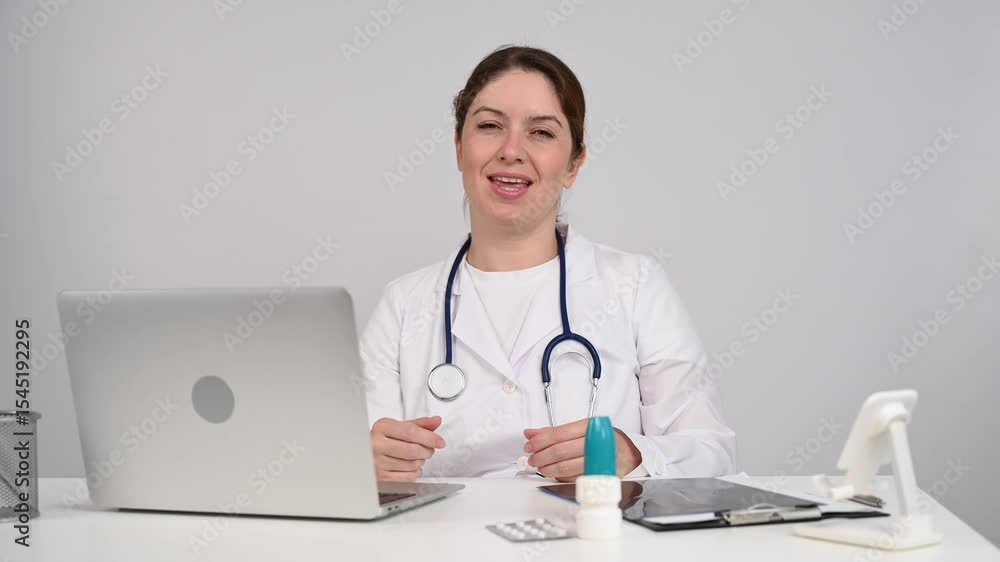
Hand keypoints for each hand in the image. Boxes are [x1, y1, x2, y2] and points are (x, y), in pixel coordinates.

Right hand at [371, 416, 445, 481]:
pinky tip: (410, 466)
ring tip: (417, 456)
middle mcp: (377, 445)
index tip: (439, 441)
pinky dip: (415, 472)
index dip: (430, 437)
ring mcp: (378, 463)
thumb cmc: (382, 439)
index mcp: (382, 428)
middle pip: (413, 450)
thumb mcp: (397, 427)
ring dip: (421, 461)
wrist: (365, 454)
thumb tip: (436, 421)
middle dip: (427, 450)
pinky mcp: (382, 478)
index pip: (411, 432)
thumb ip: (418, 424)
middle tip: (429, 448)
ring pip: (413, 464)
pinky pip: (409, 477)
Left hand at [523, 419, 641, 481]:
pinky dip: (560, 477)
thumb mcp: (580, 430)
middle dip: (541, 457)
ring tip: (541, 468)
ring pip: (566, 467)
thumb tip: (530, 433)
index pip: (558, 434)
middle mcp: (595, 441)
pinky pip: (574, 478)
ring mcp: (598, 459)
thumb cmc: (602, 440)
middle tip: (533, 460)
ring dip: (549, 469)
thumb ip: (554, 432)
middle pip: (560, 451)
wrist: (628, 454)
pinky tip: (555, 475)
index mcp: (589, 427)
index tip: (529, 446)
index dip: (540, 441)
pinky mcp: (599, 475)